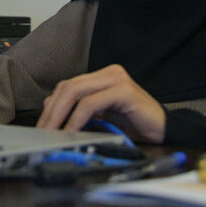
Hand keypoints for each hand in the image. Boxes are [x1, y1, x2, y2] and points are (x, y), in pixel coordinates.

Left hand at [36, 64, 165, 142]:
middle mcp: (109, 73)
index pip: (67, 86)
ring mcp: (116, 79)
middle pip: (68, 86)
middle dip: (52, 111)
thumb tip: (49, 106)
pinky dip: (77, 118)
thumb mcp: (101, 117)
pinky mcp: (124, 91)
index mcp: (102, 77)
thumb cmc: (134, 125)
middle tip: (42, 131)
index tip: (41, 126)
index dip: (51, 106)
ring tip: (52, 133)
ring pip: (76, 91)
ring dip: (60, 115)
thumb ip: (80, 109)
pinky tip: (71, 132)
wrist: (164, 130)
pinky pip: (91, 103)